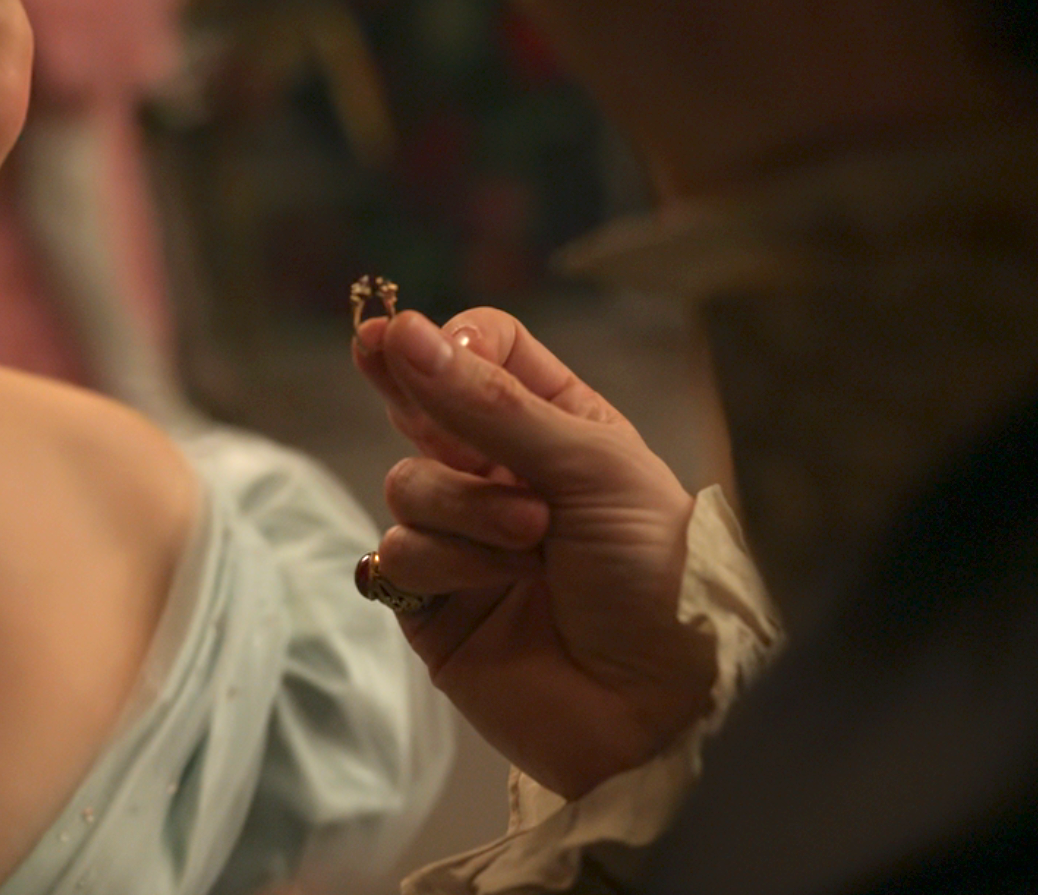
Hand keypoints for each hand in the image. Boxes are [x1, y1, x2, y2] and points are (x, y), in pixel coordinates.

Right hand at [354, 307, 715, 799]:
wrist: (663, 705)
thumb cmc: (655, 573)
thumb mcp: (591, 466)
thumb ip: (490, 404)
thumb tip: (404, 331)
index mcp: (560, 426)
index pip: (484, 352)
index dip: (453, 344)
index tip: (430, 344)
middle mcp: (505, 475)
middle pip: (425, 405)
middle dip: (409, 388)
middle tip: (374, 350)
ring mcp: (465, 540)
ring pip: (406, 482)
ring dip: (464, 504)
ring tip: (532, 537)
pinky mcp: (434, 605)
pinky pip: (399, 554)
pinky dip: (446, 563)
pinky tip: (502, 584)